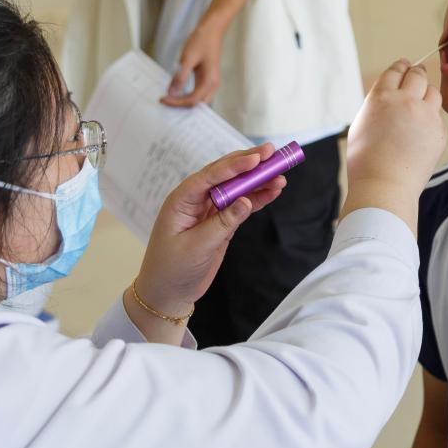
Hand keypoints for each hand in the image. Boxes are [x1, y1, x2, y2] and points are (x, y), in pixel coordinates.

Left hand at [134, 145, 286, 320]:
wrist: (167, 294)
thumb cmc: (172, 270)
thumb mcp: (197, 247)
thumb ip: (222, 223)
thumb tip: (246, 201)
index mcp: (182, 200)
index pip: (210, 176)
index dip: (234, 165)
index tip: (256, 158)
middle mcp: (195, 201)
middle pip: (225, 176)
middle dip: (249, 165)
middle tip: (272, 153)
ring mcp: (209, 212)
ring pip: (236, 190)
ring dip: (257, 182)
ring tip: (280, 175)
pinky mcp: (220, 224)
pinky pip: (240, 207)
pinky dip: (256, 200)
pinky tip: (272, 192)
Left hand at [161, 19, 223, 106]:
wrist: (211, 31)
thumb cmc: (201, 41)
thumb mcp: (188, 58)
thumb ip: (180, 76)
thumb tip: (172, 93)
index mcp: (210, 82)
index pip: (192, 100)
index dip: (176, 102)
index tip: (163, 98)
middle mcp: (212, 86)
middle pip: (196, 104)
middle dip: (181, 106)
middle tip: (165, 101)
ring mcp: (210, 83)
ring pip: (197, 101)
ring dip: (183, 102)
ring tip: (169, 99)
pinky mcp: (205, 80)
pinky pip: (196, 93)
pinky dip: (186, 96)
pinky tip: (176, 93)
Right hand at [340, 60, 447, 232]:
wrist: (384, 187)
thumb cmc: (365, 162)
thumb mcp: (361, 125)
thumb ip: (376, 105)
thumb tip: (389, 96)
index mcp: (382, 97)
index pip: (396, 70)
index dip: (400, 67)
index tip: (404, 67)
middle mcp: (406, 101)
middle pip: (418, 75)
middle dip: (416, 74)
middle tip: (416, 76)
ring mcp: (426, 116)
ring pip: (433, 93)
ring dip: (426, 95)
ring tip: (419, 105)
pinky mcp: (439, 132)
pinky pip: (438, 117)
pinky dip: (432, 119)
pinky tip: (421, 132)